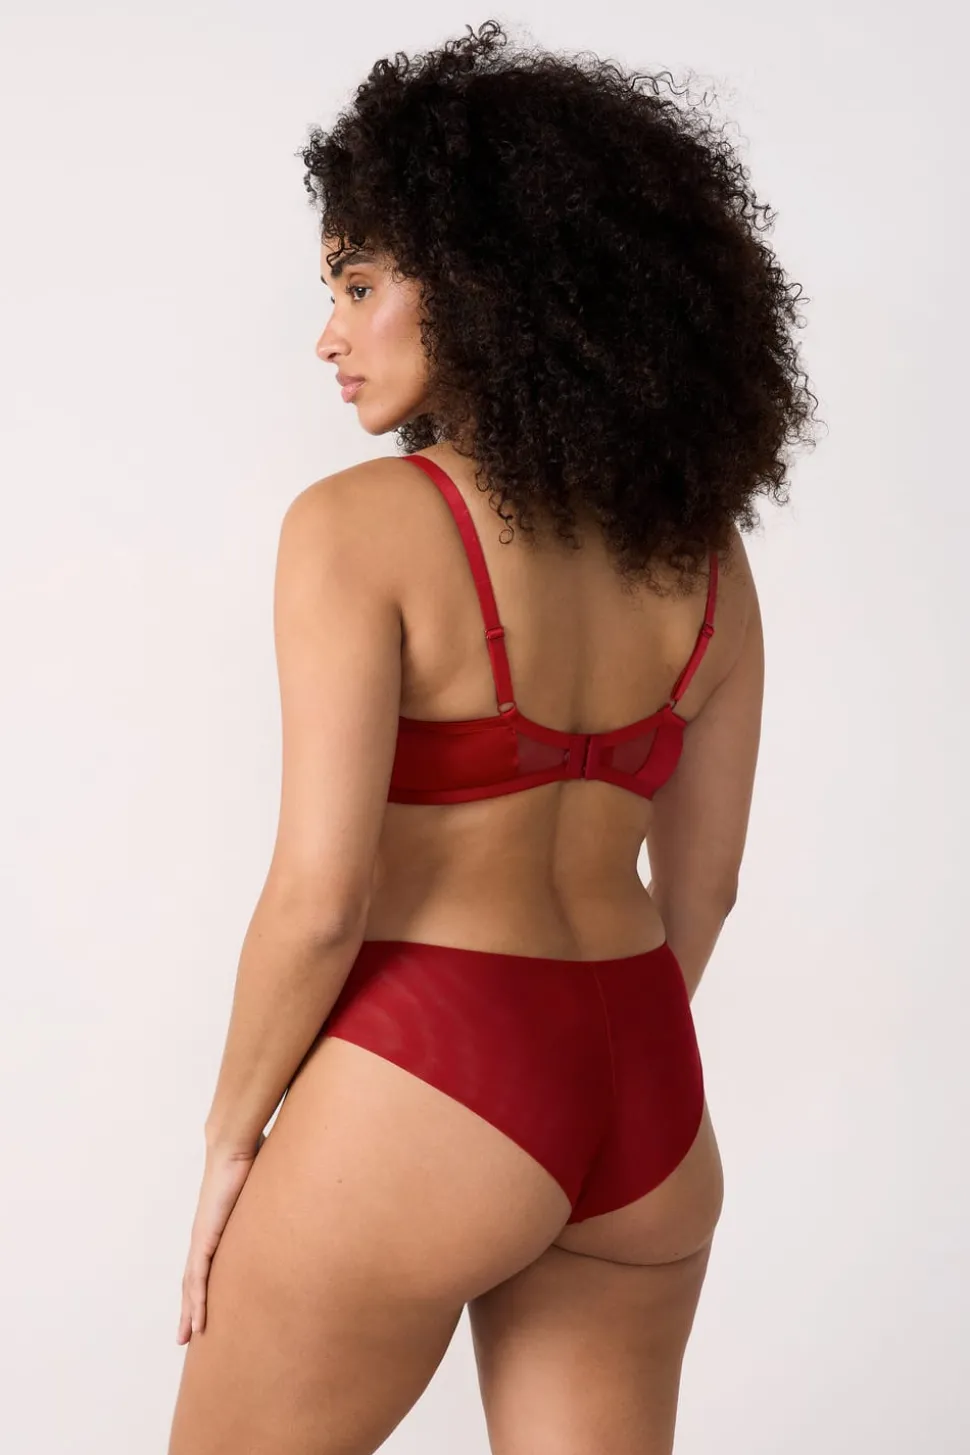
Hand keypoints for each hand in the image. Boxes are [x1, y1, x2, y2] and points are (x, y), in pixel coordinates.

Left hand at [177, 1133, 264, 1344]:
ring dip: (190, 1311)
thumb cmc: (252, 1156)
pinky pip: (198, 1276)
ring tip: (188, 1336)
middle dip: (190, 1307)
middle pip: (194, 1280)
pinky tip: (196, 1319)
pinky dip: (196, 1300)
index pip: (208, 1264)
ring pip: (192, 1284)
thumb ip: (277, 1195)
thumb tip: (302, 1191)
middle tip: (188, 1335)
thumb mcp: (266, 1187)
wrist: (233, 1144)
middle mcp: (206, 1234)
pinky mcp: (204, 1236)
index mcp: (219, 1226)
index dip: (203, 1287)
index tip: (205, 1306)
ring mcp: (203, 1236)